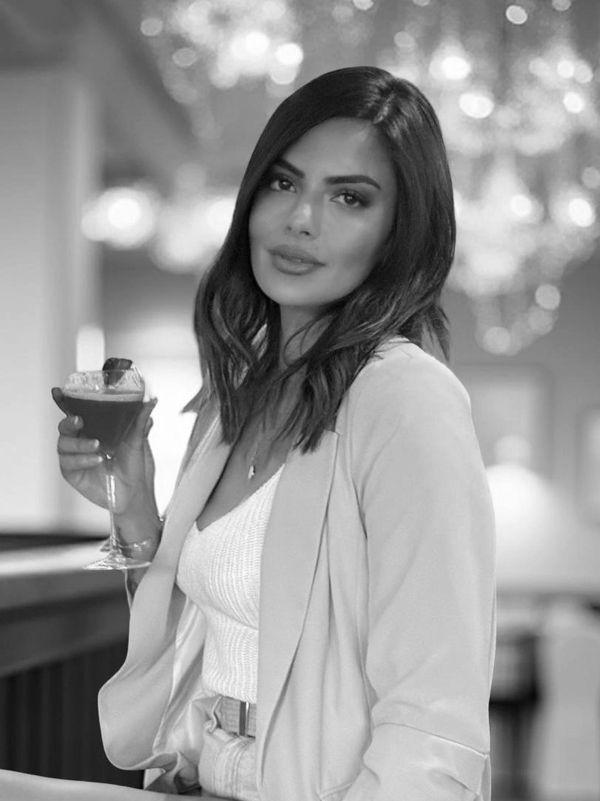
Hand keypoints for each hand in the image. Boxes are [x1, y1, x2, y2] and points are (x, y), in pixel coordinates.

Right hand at [52, 387, 157, 515]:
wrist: (136, 492)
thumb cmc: (135, 465)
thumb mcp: (139, 440)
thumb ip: (141, 420)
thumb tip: (151, 401)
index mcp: (94, 428)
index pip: (75, 412)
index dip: (64, 402)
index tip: (58, 392)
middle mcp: (81, 440)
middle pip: (65, 426)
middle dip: (69, 421)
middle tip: (80, 420)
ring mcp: (75, 456)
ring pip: (64, 443)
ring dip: (79, 443)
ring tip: (97, 446)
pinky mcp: (72, 473)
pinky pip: (68, 462)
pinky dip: (82, 459)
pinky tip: (96, 460)